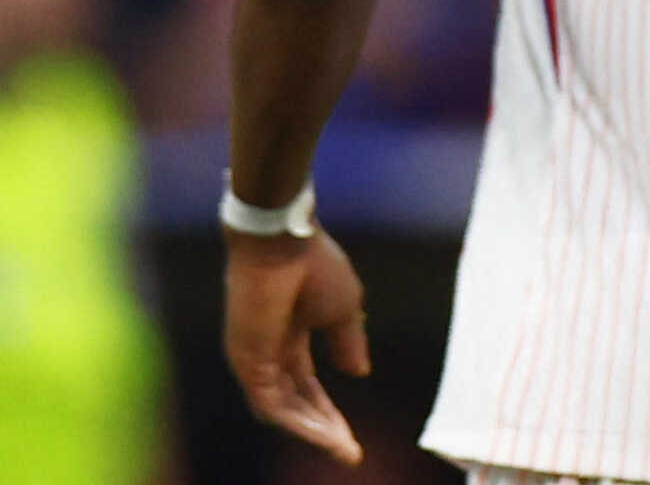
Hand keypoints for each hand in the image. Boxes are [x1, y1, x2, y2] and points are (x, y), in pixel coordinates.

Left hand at [224, 226, 369, 465]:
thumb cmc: (314, 265)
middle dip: (324, 427)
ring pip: (284, 410)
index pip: (307, 384)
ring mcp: (255, 360)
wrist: (283, 242)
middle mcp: (269, 352)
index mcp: (290, 334)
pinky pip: (273, 404)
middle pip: (298, 402)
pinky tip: (324, 432)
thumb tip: (358, 373)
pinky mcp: (248, 363)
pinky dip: (299, 421)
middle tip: (349, 451)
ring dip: (314, 430)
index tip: (351, 434)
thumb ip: (348, 341)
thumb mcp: (344, 307)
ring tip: (342, 446)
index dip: (330, 409)